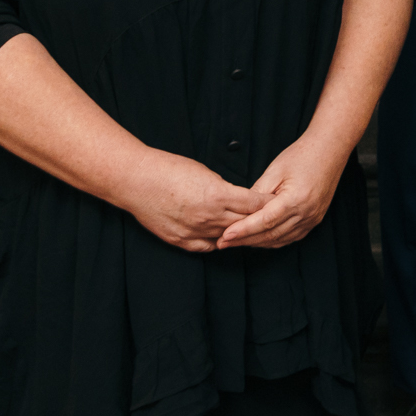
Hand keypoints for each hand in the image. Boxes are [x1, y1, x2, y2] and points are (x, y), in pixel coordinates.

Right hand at [119, 151, 268, 252]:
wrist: (136, 181)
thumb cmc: (169, 169)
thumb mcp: (205, 172)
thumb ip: (223, 189)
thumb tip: (237, 198)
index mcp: (218, 196)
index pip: (255, 204)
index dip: (268, 204)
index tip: (279, 202)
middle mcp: (209, 217)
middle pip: (245, 223)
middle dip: (259, 220)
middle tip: (272, 219)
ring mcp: (195, 231)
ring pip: (228, 237)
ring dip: (239, 234)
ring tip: (251, 230)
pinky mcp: (181, 241)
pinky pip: (207, 246)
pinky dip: (218, 242)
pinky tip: (224, 238)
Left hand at [218, 135, 352, 249]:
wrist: (329, 150)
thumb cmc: (302, 155)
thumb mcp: (275, 170)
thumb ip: (258, 193)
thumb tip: (241, 210)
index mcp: (296, 199)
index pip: (265, 221)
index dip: (243, 230)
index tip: (225, 236)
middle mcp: (307, 213)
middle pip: (271, 234)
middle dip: (245, 240)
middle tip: (223, 243)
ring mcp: (312, 218)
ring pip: (280, 239)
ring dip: (257, 243)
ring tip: (236, 242)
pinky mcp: (314, 220)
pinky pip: (290, 237)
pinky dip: (272, 240)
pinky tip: (258, 239)